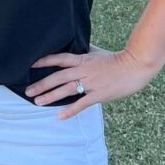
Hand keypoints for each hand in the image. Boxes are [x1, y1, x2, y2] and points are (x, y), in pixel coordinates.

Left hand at [25, 44, 158, 118]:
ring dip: (51, 96)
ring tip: (38, 102)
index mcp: (83, 60)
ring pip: (67, 90)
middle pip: (58, 77)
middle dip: (42, 84)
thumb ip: (83, 52)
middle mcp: (84, 71)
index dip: (45, 61)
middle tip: (28, 91)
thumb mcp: (97, 52)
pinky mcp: (99, 94)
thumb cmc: (116, 59)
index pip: (60, 59)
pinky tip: (59, 116)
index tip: (30, 65)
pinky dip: (70, 110)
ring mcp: (92, 83)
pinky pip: (82, 103)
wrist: (136, 67)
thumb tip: (72, 47)